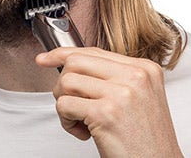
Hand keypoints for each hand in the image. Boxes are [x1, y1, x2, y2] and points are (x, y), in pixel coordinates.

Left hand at [36, 47, 182, 157]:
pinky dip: (66, 122)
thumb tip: (70, 62)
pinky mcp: (105, 113)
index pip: (94, 51)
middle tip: (70, 104)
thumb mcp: (139, 98)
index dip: (64, 54)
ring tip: (80, 121)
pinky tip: (83, 133)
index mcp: (144, 68)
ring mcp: (121, 93)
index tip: (45, 59)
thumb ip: (113, 77)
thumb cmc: (145, 140)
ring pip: (67, 81)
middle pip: (76, 61)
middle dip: (62, 84)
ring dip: (64, 105)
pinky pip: (64, 105)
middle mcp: (136, 76)